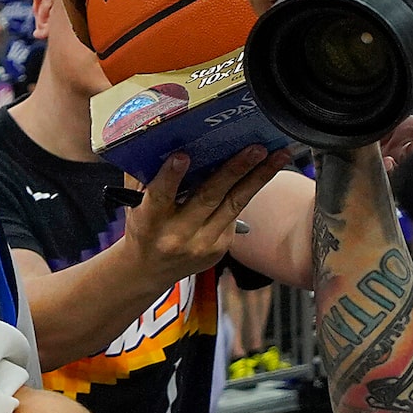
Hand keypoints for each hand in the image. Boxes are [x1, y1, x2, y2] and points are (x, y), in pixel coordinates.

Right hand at [119, 146, 289, 284]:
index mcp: (149, 222)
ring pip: (234, 205)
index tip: (182, 156)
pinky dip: (248, 190)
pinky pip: (236, 213)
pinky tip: (263, 172)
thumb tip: (157, 142)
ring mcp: (202, 243)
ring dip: (258, 178)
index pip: (159, 197)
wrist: (149, 270)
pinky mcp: (220, 247)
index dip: (170, 177)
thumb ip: (143, 178)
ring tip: (278, 156)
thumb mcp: (134, 206)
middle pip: (208, 198)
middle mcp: (176, 235)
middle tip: (255, 149)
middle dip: (234, 170)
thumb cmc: (142, 229)